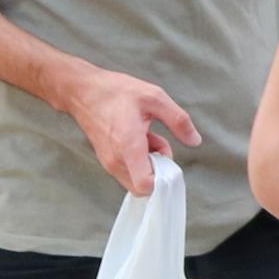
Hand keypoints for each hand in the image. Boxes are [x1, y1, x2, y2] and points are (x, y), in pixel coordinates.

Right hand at [62, 65, 197, 192]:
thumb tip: (195, 141)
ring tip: (147, 135)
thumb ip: (178, 120)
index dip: (162, 180)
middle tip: (158, 143)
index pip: (145, 186)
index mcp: (128, 145)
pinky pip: (128, 171)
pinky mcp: (106, 160)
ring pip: (137, 179)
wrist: (82, 91)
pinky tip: (138, 137)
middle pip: (144, 186)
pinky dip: (138, 160)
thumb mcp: (155, 97)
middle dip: (158, 170)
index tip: (168, 161)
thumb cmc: (117, 92)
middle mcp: (116, 160)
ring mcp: (109, 163)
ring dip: (149, 164)